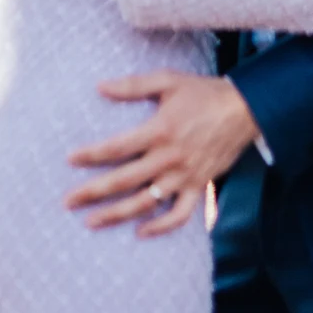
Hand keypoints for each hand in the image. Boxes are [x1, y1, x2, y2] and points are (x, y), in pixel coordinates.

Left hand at [65, 71, 258, 237]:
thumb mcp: (168, 81)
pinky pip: (180, 215)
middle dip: (92, 193)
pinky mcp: (199, 187)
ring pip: (145, 203)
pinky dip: (161, 227)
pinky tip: (140, 231)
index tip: (70, 160)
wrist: (245, 109)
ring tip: (91, 222)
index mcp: (159, 130)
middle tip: (67, 202)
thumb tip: (100, 87)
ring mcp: (184, 176)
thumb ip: (133, 85)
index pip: (116, 148)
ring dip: (116, 215)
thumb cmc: (203, 93)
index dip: (91, 155)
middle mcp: (169, 158)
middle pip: (123, 181)